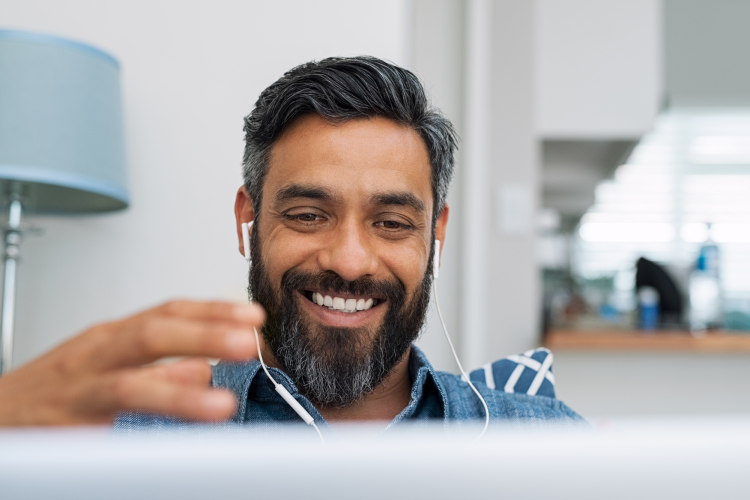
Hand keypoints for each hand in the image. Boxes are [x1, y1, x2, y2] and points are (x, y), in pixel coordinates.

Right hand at [0, 300, 264, 425]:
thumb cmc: (50, 393)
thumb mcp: (108, 368)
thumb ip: (157, 368)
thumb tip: (202, 371)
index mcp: (111, 337)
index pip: (168, 312)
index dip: (212, 312)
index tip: (252, 316)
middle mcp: (95, 354)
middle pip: (153, 333)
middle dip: (203, 335)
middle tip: (248, 342)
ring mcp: (77, 389)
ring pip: (129, 383)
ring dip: (179, 394)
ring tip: (222, 405)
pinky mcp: (62, 427)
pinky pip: (103, 431)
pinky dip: (136, 432)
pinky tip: (167, 442)